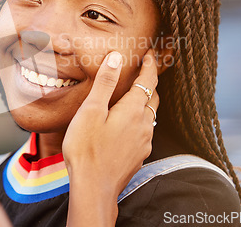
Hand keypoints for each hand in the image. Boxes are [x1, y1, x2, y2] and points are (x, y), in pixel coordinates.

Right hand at [63, 49, 158, 226]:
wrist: (93, 188)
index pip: (148, 81)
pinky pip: (144, 131)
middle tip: (142, 70)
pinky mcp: (138, 155)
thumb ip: (105, 82)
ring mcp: (143, 142)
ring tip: (132, 95)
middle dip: (150, 82)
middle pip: (153, 97)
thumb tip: (117, 58)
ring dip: (145, 101)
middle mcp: (144, 125)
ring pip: (150, 115)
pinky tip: (126, 124)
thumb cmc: (87, 149)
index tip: (150, 53)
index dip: (150, 65)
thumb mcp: (91, 110)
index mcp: (133, 110)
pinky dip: (140, 119)